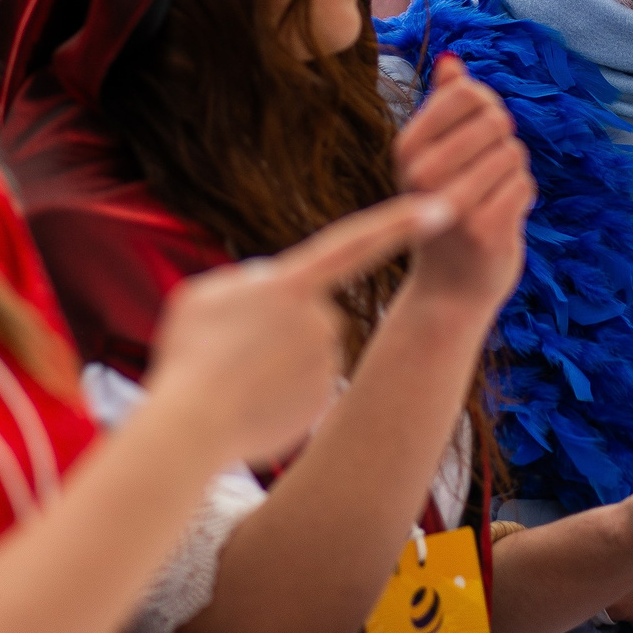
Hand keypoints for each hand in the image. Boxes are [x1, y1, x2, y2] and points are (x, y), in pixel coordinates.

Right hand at [146, 192, 452, 463]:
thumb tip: (266, 288)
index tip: (444, 207)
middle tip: (229, 352)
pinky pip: (302, 389)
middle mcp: (322, 320)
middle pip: (307, 313)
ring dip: (272, 364)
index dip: (402, 222)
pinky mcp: (323, 402)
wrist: (190, 425)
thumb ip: (244, 285)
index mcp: (294, 285)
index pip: (357, 243)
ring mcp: (326, 363)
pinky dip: (277, 396)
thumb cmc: (189, 356)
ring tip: (233, 379)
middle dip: (275, 329)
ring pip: (304, 353)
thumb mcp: (202, 297)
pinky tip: (249, 404)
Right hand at [394, 54, 532, 316]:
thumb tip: (451, 60)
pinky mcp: (484, 229)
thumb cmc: (442, 211)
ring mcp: (452, 203)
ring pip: (513, 154)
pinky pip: (524, 185)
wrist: (447, 289)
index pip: (468, 93)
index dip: (486, 107)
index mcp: (407, 148)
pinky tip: (499, 216)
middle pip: (496, 121)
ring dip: (512, 173)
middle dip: (502, 143)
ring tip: (489, 196)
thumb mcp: (431, 157)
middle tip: (485, 172)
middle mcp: (422, 173)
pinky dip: (520, 198)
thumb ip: (442, 106)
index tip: (478, 133)